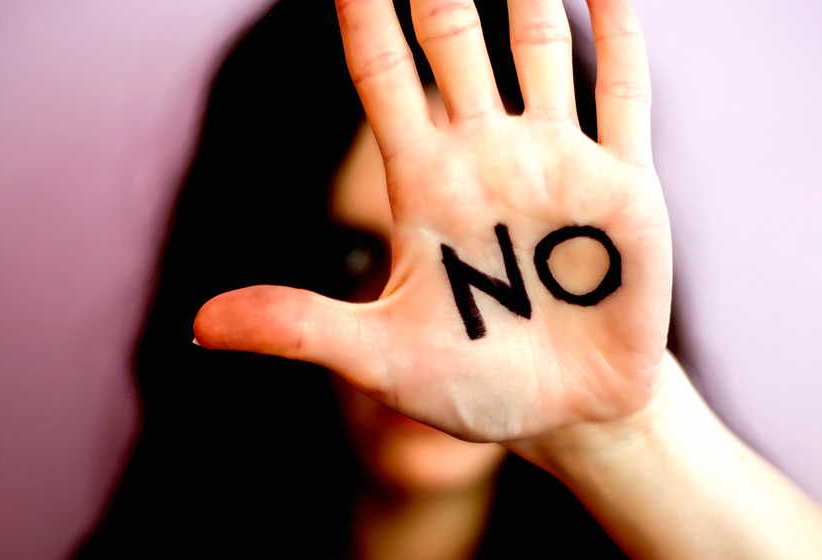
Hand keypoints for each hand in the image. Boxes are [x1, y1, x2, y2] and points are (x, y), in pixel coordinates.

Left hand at [193, 0, 670, 442]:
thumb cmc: (473, 387)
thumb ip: (301, 327)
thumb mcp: (382, 361)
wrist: (569, 416)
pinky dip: (620, 38)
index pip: (384, 74)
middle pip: (456, 42)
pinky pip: (623, 96)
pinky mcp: (622, 188)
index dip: (363, 14)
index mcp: (423, 184)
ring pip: (540, 49)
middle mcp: (486, 157)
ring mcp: (556, 163)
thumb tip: (198, 325)